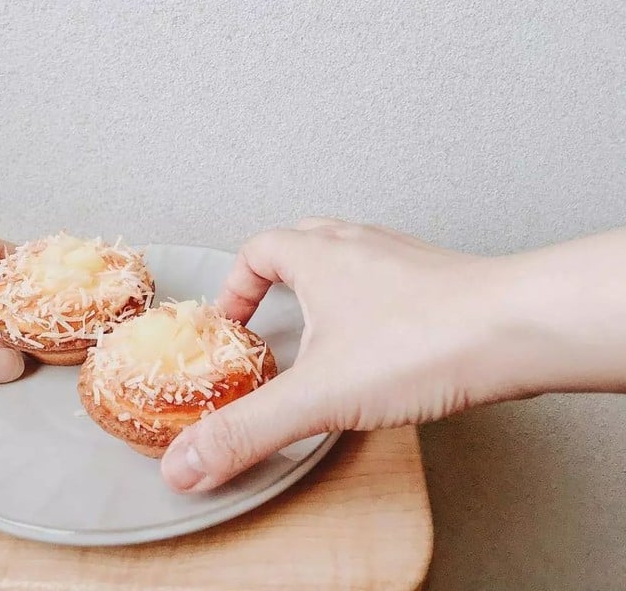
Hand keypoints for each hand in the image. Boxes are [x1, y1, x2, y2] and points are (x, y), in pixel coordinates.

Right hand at [161, 217, 625, 491]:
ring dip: (325, 283)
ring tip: (320, 324)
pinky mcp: (434, 278)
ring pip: (347, 254)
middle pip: (301, 241)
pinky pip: (386, 276)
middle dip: (277, 276)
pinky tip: (378, 337)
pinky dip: (368, 299)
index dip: (236, 284)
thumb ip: (248, 430)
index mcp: (319, 255)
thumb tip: (187, 461)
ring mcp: (400, 257)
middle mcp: (358, 245)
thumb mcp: (318, 395)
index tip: (232, 321)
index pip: (258, 249)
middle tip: (270, 312)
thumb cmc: (424, 341)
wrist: (515, 327)